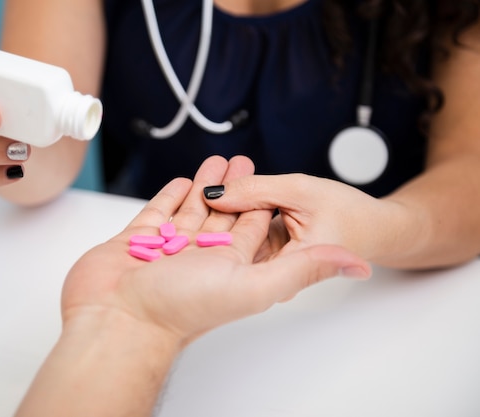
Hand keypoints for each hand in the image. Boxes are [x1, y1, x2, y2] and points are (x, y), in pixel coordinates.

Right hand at [61, 156, 370, 345]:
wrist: (118, 321)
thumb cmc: (179, 309)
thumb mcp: (253, 285)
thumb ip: (302, 269)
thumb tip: (354, 265)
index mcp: (231, 266)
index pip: (255, 228)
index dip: (265, 201)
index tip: (271, 178)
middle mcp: (201, 257)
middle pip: (226, 215)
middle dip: (237, 187)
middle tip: (242, 160)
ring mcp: (168, 249)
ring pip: (194, 210)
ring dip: (207, 186)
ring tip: (217, 161)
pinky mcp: (137, 241)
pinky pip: (159, 213)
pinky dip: (172, 197)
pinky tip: (181, 183)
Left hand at [203, 172, 410, 265]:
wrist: (379, 229)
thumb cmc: (351, 213)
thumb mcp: (301, 192)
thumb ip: (258, 191)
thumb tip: (213, 192)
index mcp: (278, 270)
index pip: (231, 243)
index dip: (210, 217)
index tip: (194, 191)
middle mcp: (267, 276)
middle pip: (229, 240)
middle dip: (213, 210)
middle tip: (194, 181)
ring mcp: (266, 267)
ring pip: (234, 235)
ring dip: (223, 208)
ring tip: (203, 180)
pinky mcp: (268, 256)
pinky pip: (245, 234)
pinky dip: (237, 213)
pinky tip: (219, 191)